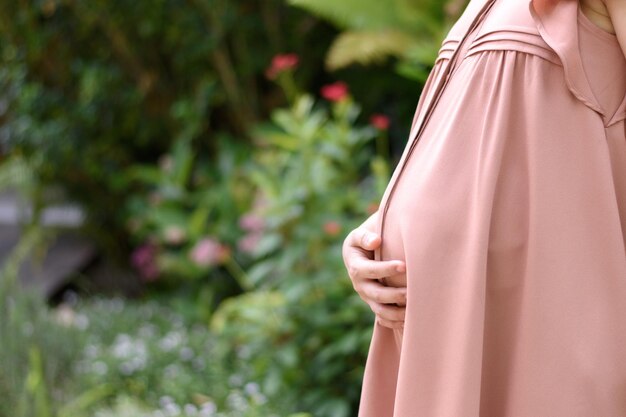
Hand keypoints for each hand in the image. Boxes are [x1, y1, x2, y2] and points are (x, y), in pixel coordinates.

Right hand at [342, 211, 406, 328]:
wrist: (365, 253)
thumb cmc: (366, 240)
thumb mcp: (359, 235)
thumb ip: (364, 237)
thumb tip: (375, 241)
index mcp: (355, 266)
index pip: (369, 270)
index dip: (385, 269)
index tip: (404, 265)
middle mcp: (360, 285)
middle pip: (375, 294)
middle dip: (394, 295)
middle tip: (411, 292)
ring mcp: (367, 297)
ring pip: (380, 310)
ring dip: (396, 313)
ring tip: (414, 309)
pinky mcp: (375, 305)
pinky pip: (384, 319)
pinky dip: (396, 323)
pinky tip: (411, 321)